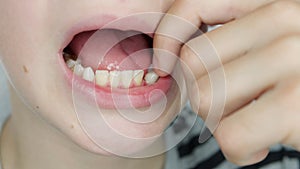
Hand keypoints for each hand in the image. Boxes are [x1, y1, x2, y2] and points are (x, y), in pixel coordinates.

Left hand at [154, 0, 299, 165]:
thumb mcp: (272, 43)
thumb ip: (231, 40)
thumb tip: (170, 56)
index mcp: (272, 3)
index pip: (192, 5)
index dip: (167, 36)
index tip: (162, 62)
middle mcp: (285, 20)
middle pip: (192, 62)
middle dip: (203, 93)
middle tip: (232, 104)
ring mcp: (294, 59)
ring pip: (205, 99)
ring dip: (221, 121)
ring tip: (252, 121)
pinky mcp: (297, 105)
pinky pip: (230, 134)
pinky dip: (238, 149)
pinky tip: (259, 144)